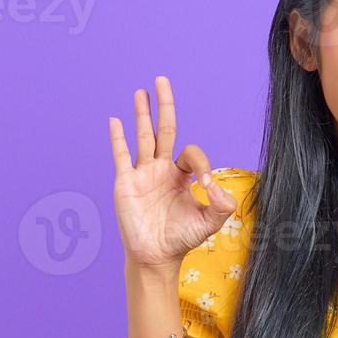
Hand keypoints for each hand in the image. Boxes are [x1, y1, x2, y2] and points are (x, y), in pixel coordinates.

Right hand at [108, 76, 237, 271]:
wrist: (156, 257)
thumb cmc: (182, 239)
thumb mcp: (210, 223)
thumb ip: (222, 206)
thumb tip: (219, 188)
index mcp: (182, 175)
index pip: (192, 154)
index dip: (203, 164)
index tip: (206, 186)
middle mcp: (162, 169)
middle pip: (165, 130)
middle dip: (165, 106)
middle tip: (163, 80)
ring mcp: (143, 173)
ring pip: (143, 137)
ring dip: (142, 114)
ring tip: (141, 92)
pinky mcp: (126, 182)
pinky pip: (121, 156)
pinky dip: (118, 138)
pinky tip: (115, 120)